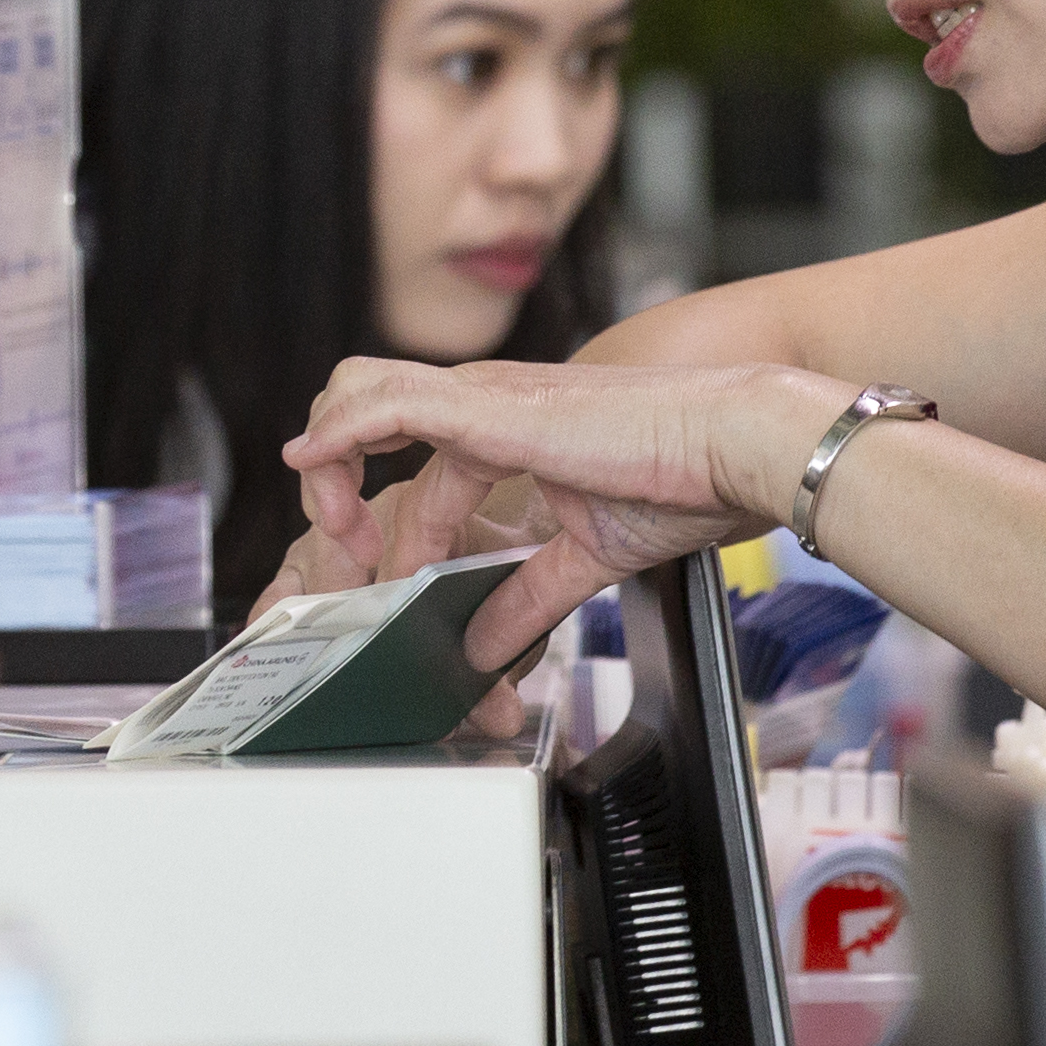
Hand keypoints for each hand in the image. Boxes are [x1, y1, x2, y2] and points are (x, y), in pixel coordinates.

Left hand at [280, 355, 838, 674]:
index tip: (381, 586)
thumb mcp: (586, 556)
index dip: (387, 535)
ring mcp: (483, 399)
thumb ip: (526, 595)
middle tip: (346, 573)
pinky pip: (385, 406)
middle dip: (338, 499)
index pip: (415, 471)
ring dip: (332, 476)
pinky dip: (339, 434)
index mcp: (509, 431)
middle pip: (367, 422)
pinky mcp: (489, 408)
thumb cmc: (686, 482)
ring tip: (338, 542)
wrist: (736, 449)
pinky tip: (310, 465)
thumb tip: (484, 646)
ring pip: (362, 407)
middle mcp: (485, 403)